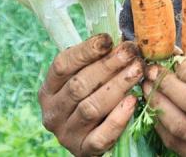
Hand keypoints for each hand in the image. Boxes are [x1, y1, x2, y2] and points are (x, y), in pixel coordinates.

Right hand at [38, 34, 143, 155]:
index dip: (85, 50)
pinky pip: (101, 136)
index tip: (109, 39)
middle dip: (108, 66)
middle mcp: (53, 112)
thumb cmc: (94, 97)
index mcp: (49, 90)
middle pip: (78, 85)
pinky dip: (118, 118)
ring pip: (90, 108)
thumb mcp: (88, 79)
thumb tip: (123, 40)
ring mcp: (66, 134)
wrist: (94, 141)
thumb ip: (98, 61)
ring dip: (117, 86)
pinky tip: (132, 102)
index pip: (62, 65)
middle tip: (131, 53)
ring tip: (137, 71)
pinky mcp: (83, 151)